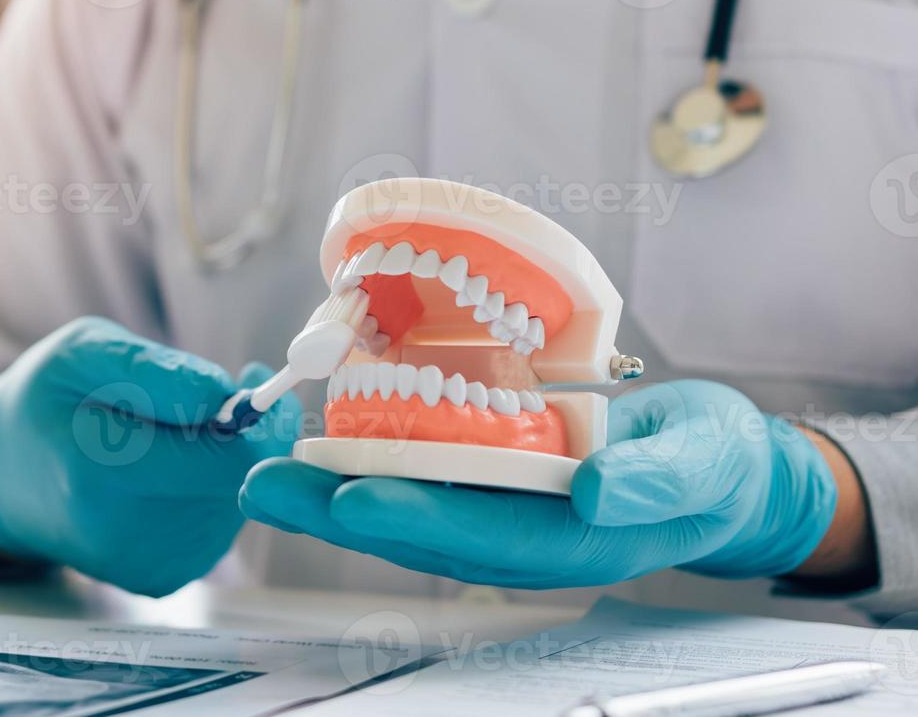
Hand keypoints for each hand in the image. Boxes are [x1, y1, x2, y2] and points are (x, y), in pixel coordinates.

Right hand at [0, 316, 298, 595]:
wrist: (0, 475)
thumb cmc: (43, 402)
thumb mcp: (83, 353)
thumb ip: (155, 370)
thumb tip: (225, 396)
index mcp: (99, 472)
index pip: (226, 460)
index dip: (257, 418)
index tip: (250, 379)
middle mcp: (121, 534)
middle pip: (239, 485)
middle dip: (247, 437)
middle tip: (224, 396)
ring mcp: (141, 565)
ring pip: (234, 506)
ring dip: (228, 464)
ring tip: (183, 429)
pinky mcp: (156, 578)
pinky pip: (218, 529)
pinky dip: (211, 492)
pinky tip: (176, 467)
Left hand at [239, 380, 837, 587]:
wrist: (714, 462)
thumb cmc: (715, 465)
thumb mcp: (707, 465)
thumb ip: (657, 482)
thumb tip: (594, 495)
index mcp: (573, 546)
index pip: (483, 540)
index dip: (417, 522)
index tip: (352, 499)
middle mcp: (522, 533)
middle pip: (421, 529)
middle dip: (340, 510)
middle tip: (265, 485)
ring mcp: (501, 505)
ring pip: (407, 501)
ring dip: (333, 486)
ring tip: (264, 467)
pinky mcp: (488, 471)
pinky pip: (419, 465)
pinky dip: (365, 450)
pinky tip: (314, 433)